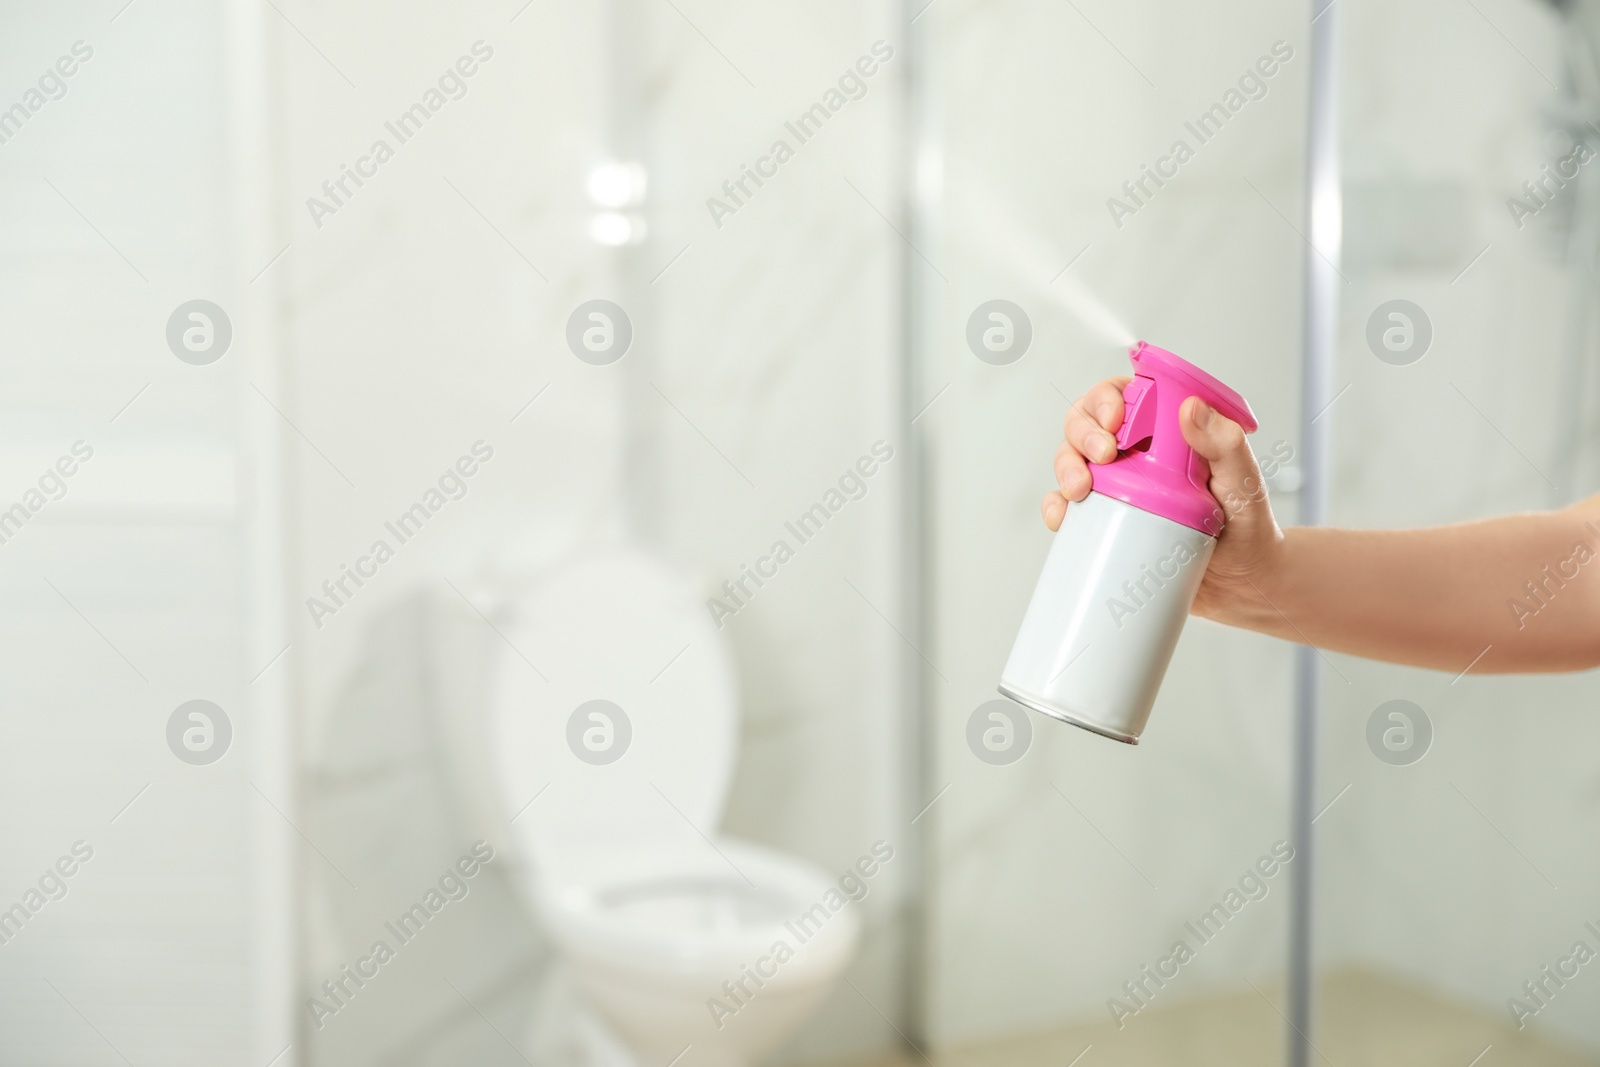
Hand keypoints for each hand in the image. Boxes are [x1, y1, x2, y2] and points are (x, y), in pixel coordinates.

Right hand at [1040, 378, 1283, 618]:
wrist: (1241, 583)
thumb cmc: (1248, 526)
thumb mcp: (1243, 481)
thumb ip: (1225, 443)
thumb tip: (1191, 408)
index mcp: (1166, 430)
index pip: (1125, 394)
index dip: (1108, 398)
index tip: (1116, 419)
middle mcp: (1135, 452)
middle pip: (1087, 422)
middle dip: (1082, 432)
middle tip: (1102, 454)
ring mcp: (1116, 486)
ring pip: (1070, 459)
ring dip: (1066, 467)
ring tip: (1081, 490)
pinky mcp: (1105, 520)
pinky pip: (1067, 507)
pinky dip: (1056, 507)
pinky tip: (1062, 516)